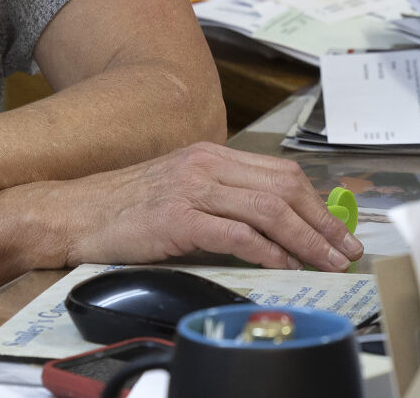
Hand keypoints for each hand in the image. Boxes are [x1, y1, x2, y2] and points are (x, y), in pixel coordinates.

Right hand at [40, 142, 363, 271]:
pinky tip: (283, 264)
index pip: (280, 173)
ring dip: (306, 239)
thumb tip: (269, 226)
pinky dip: (268, 250)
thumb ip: (220, 198)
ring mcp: (191, 188)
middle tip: (346, 251)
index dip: (316, 202)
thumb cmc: (123, 208)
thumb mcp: (179, 191)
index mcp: (209, 154)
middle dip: (322, 222)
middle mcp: (204, 164)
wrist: (73, 212)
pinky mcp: (176, 217)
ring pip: (268, 208)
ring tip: (326, 262)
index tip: (338, 230)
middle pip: (283, 188)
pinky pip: (236, 232)